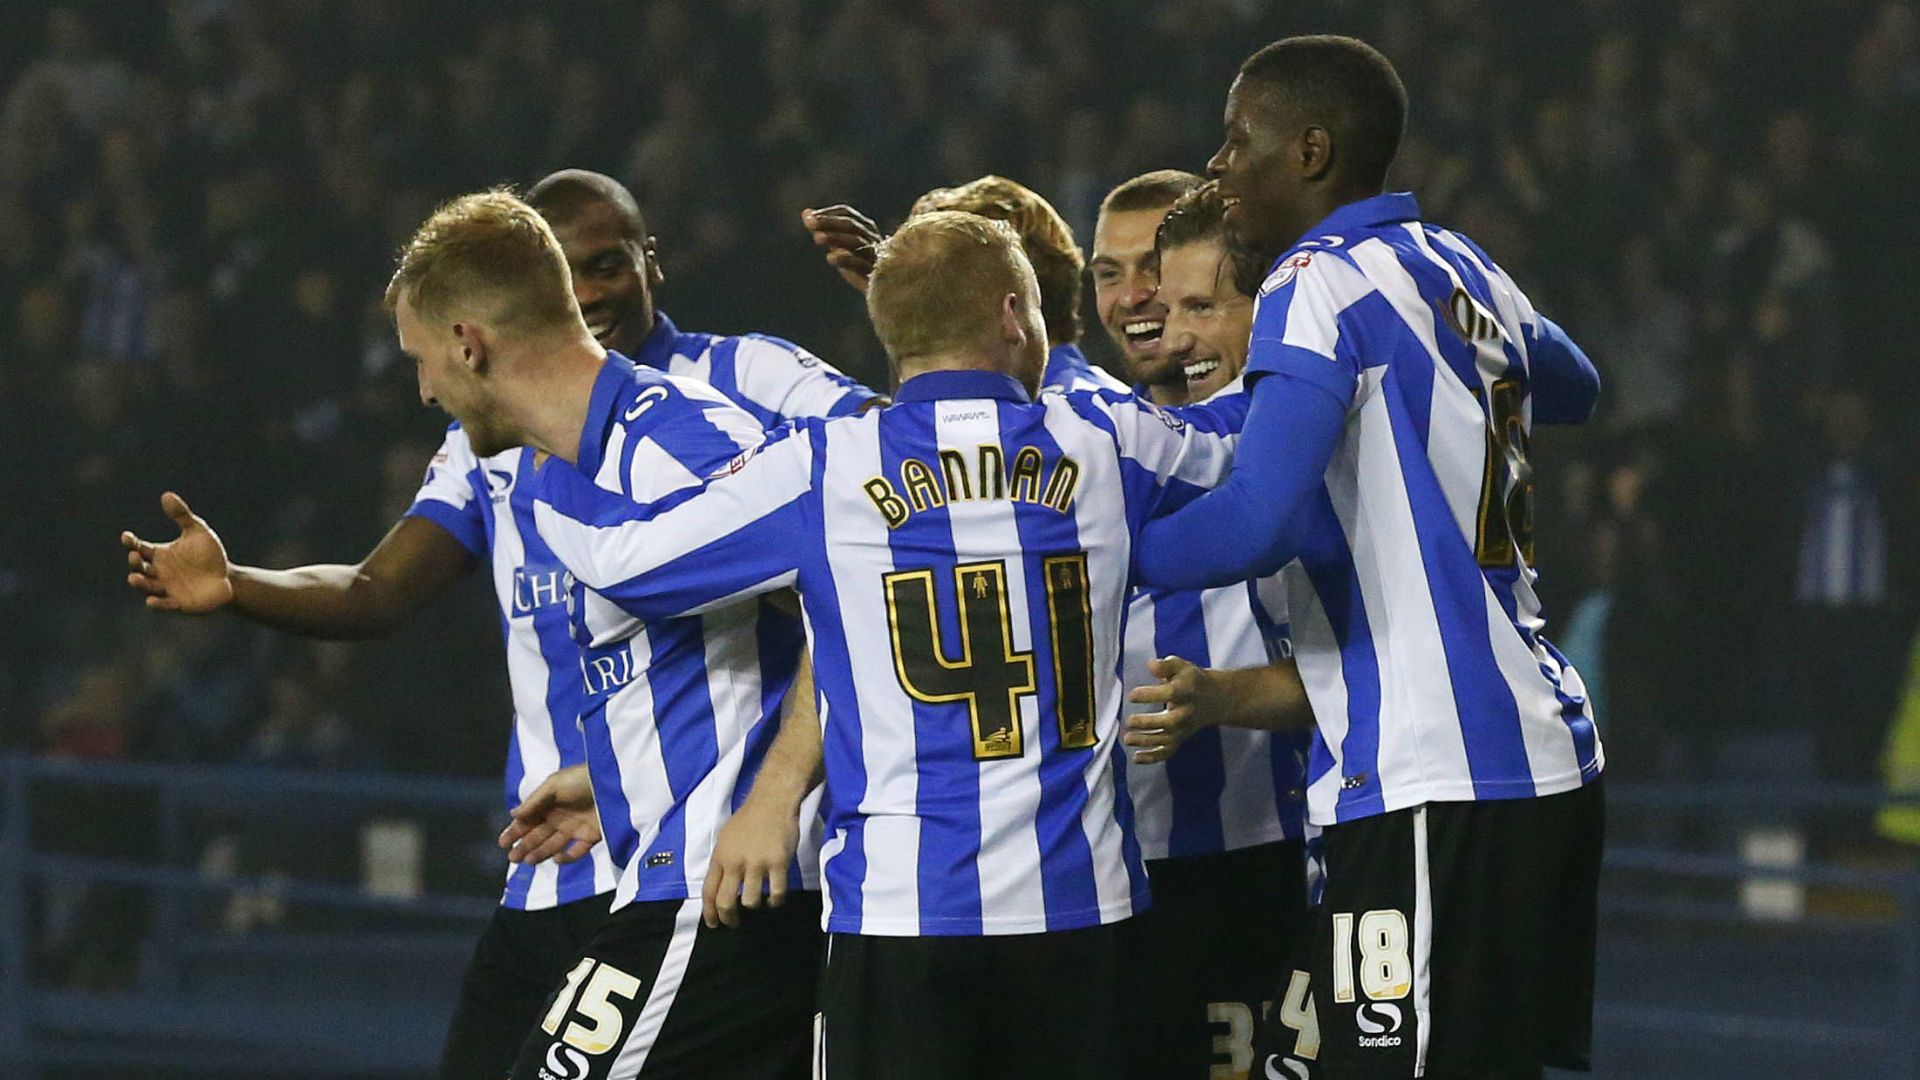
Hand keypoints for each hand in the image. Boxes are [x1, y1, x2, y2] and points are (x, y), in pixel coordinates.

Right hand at [122, 492, 236, 612]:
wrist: (228, 579)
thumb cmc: (209, 555)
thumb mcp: (197, 532)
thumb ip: (181, 515)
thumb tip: (166, 495)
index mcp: (159, 555)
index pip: (139, 547)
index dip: (130, 543)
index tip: (126, 537)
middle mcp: (158, 572)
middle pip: (139, 568)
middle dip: (135, 563)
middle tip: (135, 556)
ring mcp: (167, 589)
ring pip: (147, 587)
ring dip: (139, 584)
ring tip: (135, 578)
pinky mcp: (178, 604)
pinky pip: (164, 605)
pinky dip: (157, 604)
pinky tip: (152, 601)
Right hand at [499, 765, 601, 864]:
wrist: (616, 782)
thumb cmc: (583, 778)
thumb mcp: (555, 784)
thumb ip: (534, 800)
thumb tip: (513, 814)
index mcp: (549, 802)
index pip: (529, 819)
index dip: (515, 831)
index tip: (503, 843)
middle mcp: (560, 816)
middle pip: (538, 835)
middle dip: (524, 846)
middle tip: (512, 858)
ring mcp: (575, 827)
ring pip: (553, 844)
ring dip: (539, 853)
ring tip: (527, 861)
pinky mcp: (591, 836)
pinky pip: (576, 851)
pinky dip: (566, 857)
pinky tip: (555, 858)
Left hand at [701, 797, 800, 928]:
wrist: (772, 800)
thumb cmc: (749, 818)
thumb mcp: (726, 838)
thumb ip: (723, 861)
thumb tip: (720, 885)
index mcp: (720, 856)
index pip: (709, 891)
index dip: (709, 912)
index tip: (714, 924)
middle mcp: (735, 862)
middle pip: (726, 901)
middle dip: (729, 918)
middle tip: (734, 924)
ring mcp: (757, 863)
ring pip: (750, 901)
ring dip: (755, 907)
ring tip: (760, 903)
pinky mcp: (778, 862)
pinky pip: (776, 893)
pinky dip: (775, 901)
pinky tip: (775, 899)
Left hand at [801, 205, 881, 291]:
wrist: (885, 293)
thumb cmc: (860, 266)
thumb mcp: (840, 246)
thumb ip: (824, 230)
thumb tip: (805, 213)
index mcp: (865, 229)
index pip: (846, 214)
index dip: (827, 214)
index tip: (809, 218)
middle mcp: (871, 238)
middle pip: (850, 225)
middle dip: (829, 222)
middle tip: (809, 222)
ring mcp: (874, 256)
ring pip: (855, 242)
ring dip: (836, 238)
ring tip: (816, 238)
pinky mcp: (874, 273)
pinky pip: (860, 263)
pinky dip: (845, 258)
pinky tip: (830, 257)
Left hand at [1124, 656, 1221, 763]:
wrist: (1215, 699)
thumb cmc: (1191, 680)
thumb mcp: (1182, 667)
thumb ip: (1166, 666)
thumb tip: (1151, 665)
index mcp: (1185, 692)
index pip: (1170, 694)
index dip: (1151, 695)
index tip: (1132, 695)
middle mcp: (1185, 713)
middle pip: (1169, 722)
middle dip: (1149, 723)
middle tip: (1129, 721)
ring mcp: (1182, 729)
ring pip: (1166, 740)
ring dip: (1146, 741)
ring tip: (1128, 738)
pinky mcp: (1179, 739)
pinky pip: (1167, 752)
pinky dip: (1152, 758)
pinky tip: (1135, 758)